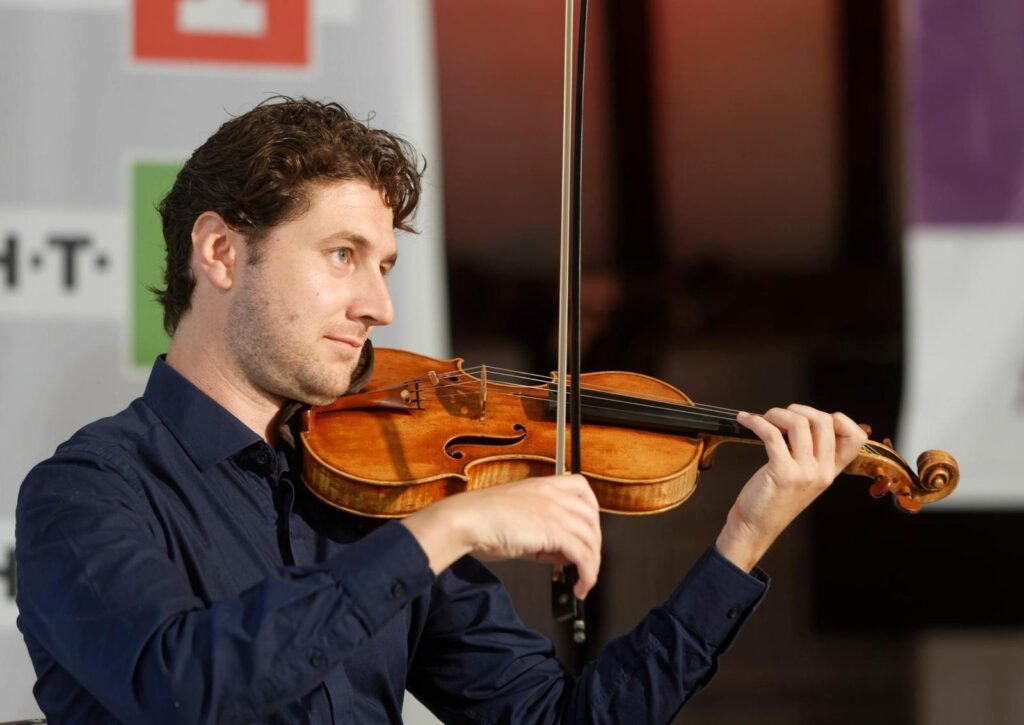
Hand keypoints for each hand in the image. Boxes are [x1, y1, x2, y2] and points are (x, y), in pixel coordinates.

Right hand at [401, 474, 601, 598]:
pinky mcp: (553, 531)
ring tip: (584, 581)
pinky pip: (582, 556)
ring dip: (592, 565)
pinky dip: (587, 575)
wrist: (466, 520)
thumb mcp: (518, 518)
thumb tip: (560, 552)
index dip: (591, 511)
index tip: (588, 529)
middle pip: (592, 518)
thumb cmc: (481, 519)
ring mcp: (555, 511)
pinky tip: (580, 586)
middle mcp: (553, 495)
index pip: (582, 488)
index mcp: (543, 485)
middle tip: (586, 562)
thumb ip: (542, 532)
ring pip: (591, 539)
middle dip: (593, 544)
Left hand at [715, 404, 867, 570]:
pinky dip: (756, 421)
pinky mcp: (782, 472)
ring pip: (799, 423)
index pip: (855, 437)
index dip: (837, 418)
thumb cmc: (773, 499)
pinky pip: (772, 434)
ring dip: (776, 413)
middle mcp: (823, 471)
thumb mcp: (804, 478)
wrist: (754, 527)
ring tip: (763, 419)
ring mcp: (804, 472)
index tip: (811, 418)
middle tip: (779, 416)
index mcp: (831, 471)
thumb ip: (812, 455)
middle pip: (825, 421)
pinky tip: (746, 420)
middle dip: (799, 409)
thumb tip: (804, 419)